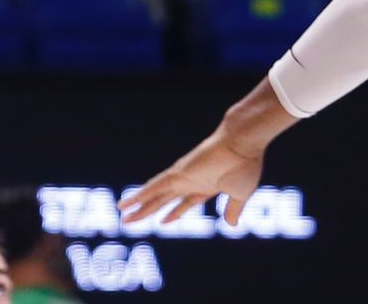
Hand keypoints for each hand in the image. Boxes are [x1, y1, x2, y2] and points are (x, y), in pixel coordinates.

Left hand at [118, 125, 265, 226]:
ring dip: (139, 205)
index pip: (187, 202)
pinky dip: (137, 196)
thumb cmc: (245, 164)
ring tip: (122, 213)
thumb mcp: (241, 194)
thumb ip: (234, 209)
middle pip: (166, 199)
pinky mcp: (177, 174)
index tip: (164, 220)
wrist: (242, 143)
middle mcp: (193, 182)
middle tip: (133, 219)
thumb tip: (232, 224)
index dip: (175, 212)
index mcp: (209, 186)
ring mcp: (183, 177)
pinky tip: (124, 204)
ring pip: (155, 195)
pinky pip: (152, 188)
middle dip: (151, 210)